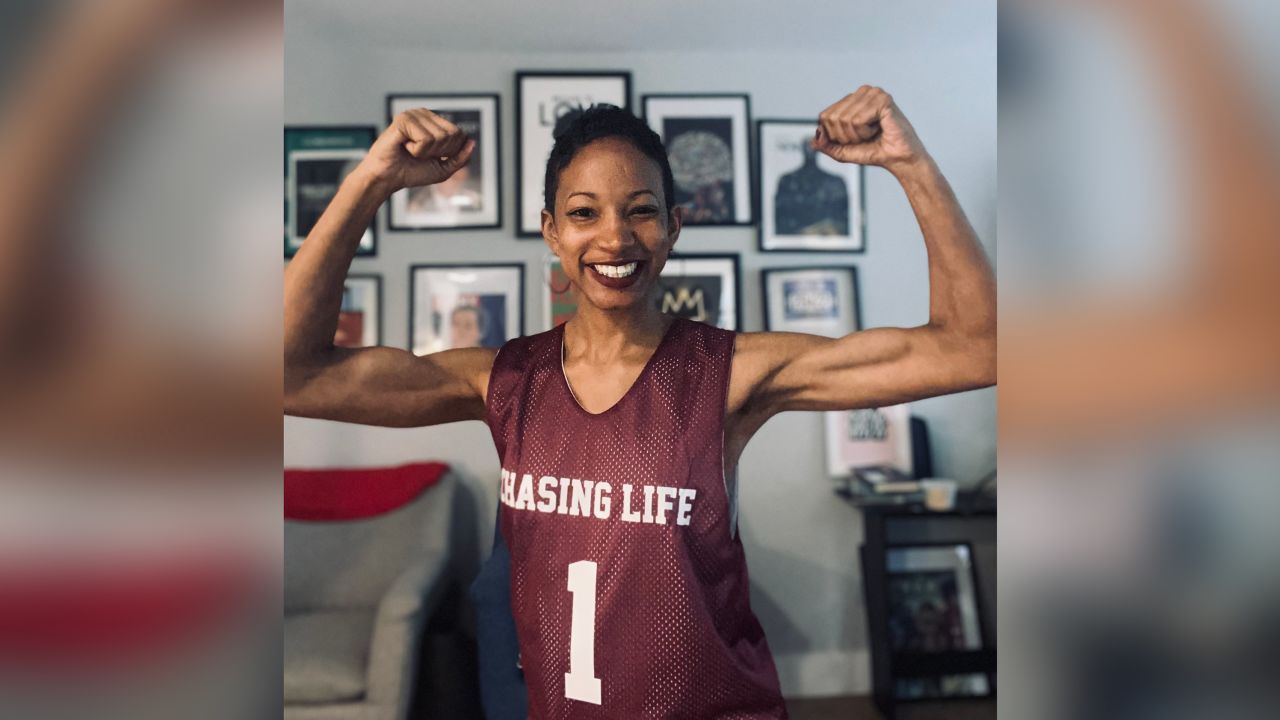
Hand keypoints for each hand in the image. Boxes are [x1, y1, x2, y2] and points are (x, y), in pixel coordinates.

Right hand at [359, 109, 475, 193]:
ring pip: (440, 137)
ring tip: (410, 150)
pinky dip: (417, 150)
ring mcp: (414, 114)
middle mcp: (425, 114)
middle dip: (439, 151)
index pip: (459, 134)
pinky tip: (404, 147)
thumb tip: (472, 142)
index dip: (449, 152)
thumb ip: (460, 157)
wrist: (388, 179)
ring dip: (426, 152)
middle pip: (452, 134)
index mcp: (434, 122)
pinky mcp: (404, 119)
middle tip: (419, 154)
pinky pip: (426, 139)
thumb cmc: (411, 172)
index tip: (431, 156)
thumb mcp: (443, 168)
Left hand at [812, 86, 926, 172]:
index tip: (854, 139)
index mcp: (852, 99)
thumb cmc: (874, 151)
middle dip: (845, 136)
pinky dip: (865, 132)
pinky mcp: (882, 99)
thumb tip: (814, 138)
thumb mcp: (843, 151)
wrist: (899, 159)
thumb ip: (826, 144)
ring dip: (857, 135)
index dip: (835, 135)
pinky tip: (879, 128)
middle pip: (832, 118)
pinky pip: (857, 120)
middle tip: (865, 137)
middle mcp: (862, 92)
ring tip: (873, 133)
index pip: (824, 116)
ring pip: (844, 120)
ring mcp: (873, 93)